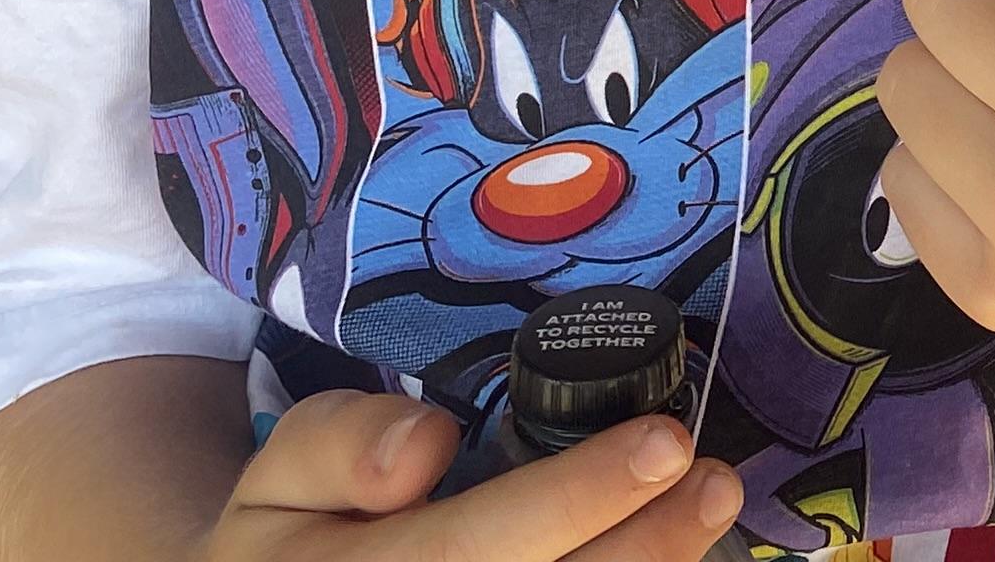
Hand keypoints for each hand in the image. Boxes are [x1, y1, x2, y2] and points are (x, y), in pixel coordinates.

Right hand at [204, 389, 737, 561]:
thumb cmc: (292, 542)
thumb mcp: (281, 478)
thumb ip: (338, 444)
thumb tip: (423, 448)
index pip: (470, 549)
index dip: (570, 499)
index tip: (662, 443)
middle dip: (644, 549)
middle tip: (713, 480)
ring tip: (706, 511)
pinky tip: (671, 556)